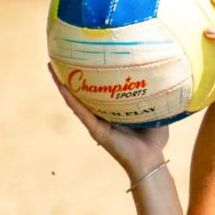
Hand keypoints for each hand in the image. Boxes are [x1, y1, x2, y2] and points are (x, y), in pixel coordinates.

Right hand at [50, 65, 169, 175]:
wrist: (151, 160)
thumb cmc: (153, 139)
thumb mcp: (155, 111)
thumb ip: (155, 95)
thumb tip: (162, 76)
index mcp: (114, 108)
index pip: (98, 87)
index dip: (89, 73)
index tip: (83, 55)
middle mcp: (102, 114)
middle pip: (82, 91)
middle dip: (70, 74)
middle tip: (60, 55)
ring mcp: (96, 122)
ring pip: (74, 99)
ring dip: (62, 83)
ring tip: (52, 66)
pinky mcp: (96, 130)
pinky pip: (80, 112)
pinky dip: (70, 99)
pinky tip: (62, 86)